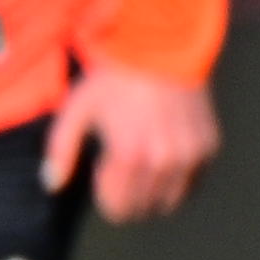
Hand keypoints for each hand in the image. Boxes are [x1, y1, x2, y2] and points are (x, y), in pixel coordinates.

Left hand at [46, 57, 220, 218]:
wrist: (163, 51)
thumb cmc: (114, 81)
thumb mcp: (77, 110)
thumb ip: (60, 151)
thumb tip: (52, 185)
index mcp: (129, 155)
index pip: (118, 208)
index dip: (105, 196)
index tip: (103, 171)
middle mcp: (163, 161)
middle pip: (143, 209)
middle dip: (128, 198)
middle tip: (122, 172)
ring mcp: (190, 156)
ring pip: (169, 203)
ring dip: (152, 194)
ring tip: (143, 166)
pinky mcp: (208, 148)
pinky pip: (192, 185)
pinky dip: (176, 181)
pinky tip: (164, 157)